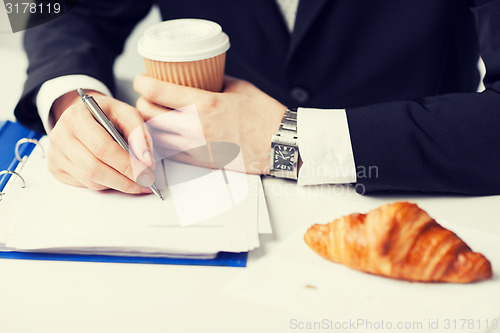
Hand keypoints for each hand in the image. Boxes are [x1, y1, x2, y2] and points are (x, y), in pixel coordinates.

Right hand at [48, 90, 154, 192]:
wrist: (84, 115)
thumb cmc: (106, 114)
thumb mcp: (126, 113)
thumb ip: (139, 133)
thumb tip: (146, 160)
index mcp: (76, 117)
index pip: (102, 148)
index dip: (127, 164)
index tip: (147, 172)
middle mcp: (60, 135)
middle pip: (94, 168)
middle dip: (124, 180)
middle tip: (145, 182)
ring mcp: (55, 154)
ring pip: (90, 180)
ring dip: (117, 184)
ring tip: (136, 181)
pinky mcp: (56, 168)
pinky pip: (84, 185)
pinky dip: (105, 185)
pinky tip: (117, 177)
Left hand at [133, 74, 285, 173]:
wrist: (278, 144)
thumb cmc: (263, 116)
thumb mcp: (238, 87)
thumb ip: (215, 80)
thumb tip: (201, 75)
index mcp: (205, 104)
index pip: (157, 92)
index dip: (142, 82)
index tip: (142, 79)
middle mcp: (195, 127)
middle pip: (148, 114)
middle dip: (142, 102)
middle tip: (147, 97)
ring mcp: (196, 147)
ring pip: (155, 135)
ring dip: (149, 124)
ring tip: (154, 116)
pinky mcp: (200, 161)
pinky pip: (169, 152)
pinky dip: (163, 141)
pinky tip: (166, 134)